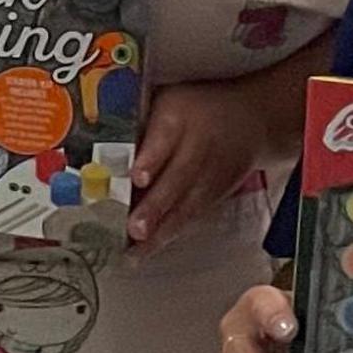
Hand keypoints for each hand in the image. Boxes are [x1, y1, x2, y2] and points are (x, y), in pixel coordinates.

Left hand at [131, 77, 285, 250]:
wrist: (251, 119)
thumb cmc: (193, 110)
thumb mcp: (166, 102)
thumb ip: (139, 126)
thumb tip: (102, 160)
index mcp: (179, 115)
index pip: (165, 137)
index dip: (152, 159)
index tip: (137, 178)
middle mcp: (199, 144)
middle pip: (178, 177)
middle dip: (155, 206)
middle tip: (135, 229)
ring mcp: (213, 172)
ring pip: (188, 203)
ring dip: (162, 229)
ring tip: (137, 250)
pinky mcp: (218, 193)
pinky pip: (194, 215)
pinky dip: (171, 233)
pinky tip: (149, 248)